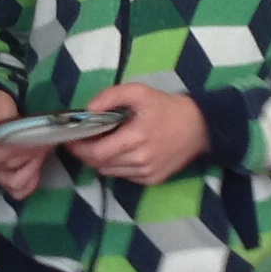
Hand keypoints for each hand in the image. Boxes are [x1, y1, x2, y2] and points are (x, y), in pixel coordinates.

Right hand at [0, 91, 46, 198]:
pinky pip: (18, 192)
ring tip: (40, 152)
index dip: (17, 149)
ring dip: (31, 168)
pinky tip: (37, 171)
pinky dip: (30, 184)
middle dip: (29, 154)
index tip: (34, 138)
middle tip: (44, 141)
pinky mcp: (6, 181)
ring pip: (15, 182)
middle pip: (9, 167)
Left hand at [68, 83, 209, 185]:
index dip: (79, 148)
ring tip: (103, 144)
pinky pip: (124, 176)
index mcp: (136, 138)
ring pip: (110, 172)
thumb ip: (110, 97)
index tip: (70, 138)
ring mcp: (147, 173)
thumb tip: (87, 110)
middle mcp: (140, 160)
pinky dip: (117, 166)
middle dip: (86, 154)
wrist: (200, 127)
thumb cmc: (167, 107)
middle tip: (81, 141)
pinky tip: (123, 152)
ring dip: (101, 160)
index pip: (96, 152)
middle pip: (100, 164)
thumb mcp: (139, 92)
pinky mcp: (152, 180)